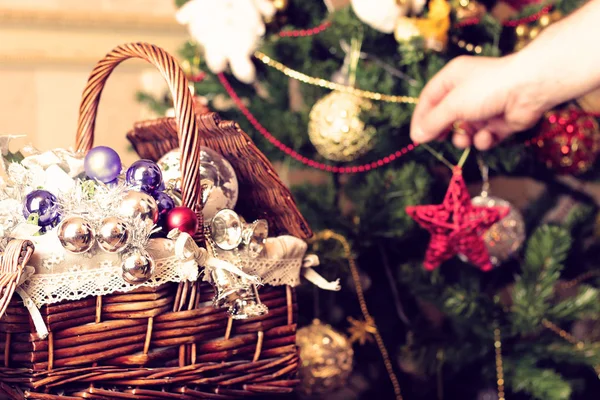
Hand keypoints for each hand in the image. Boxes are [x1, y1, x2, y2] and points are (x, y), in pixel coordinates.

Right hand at [410, 55, 549, 149]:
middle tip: (440, 140)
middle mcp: (467, 91)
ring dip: (463, 138)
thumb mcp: (453, 105)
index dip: (421, 118)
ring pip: (464, 129)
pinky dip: (483, 140)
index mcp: (453, 78)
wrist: (529, 88)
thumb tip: (416, 137)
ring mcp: (484, 107)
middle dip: (443, 130)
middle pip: (446, 116)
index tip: (416, 137)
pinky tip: (487, 136)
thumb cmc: (487, 88)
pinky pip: (483, 136)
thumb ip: (433, 122)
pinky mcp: (499, 121)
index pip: (429, 99)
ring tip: (464, 139)